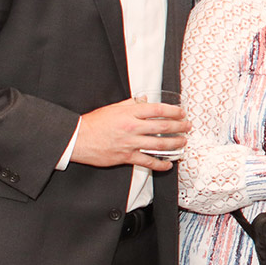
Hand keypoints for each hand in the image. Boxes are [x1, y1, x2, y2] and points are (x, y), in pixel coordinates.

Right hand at [70, 97, 189, 170]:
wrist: (76, 139)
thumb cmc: (94, 122)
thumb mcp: (113, 108)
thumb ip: (131, 103)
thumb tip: (145, 100)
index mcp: (130, 113)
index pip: (158, 110)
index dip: (173, 111)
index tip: (182, 113)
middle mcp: (132, 127)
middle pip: (162, 127)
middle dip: (179, 127)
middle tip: (188, 127)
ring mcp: (130, 143)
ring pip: (158, 145)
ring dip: (175, 144)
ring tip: (184, 143)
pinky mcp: (125, 157)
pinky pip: (147, 161)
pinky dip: (159, 164)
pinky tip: (168, 164)